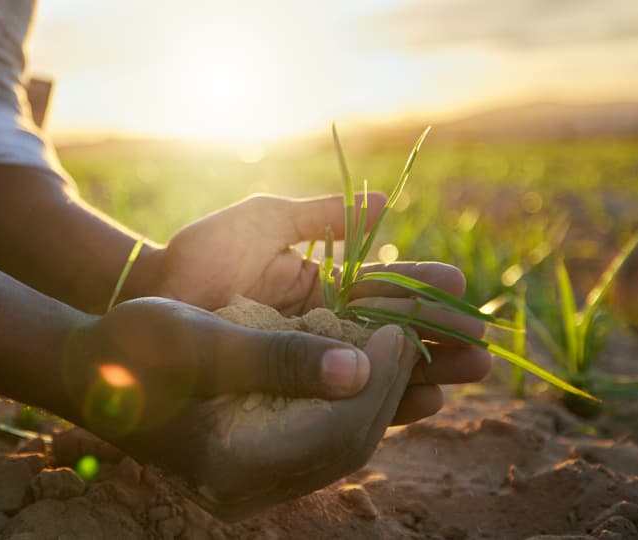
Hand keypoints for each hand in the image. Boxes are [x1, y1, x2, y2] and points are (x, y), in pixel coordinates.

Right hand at [61, 297, 416, 519]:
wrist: (89, 371)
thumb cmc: (134, 347)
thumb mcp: (202, 341)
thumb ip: (276, 358)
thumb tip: (357, 367)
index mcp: (230, 465)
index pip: (335, 432)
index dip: (378, 379)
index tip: (398, 326)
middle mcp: (245, 490)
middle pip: (343, 445)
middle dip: (387, 388)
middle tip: (409, 331)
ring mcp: (249, 484)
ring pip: (336, 446)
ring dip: (374, 397)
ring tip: (400, 346)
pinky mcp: (251, 467)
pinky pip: (316, 441)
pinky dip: (345, 404)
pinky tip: (364, 369)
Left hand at [145, 194, 490, 424]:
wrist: (154, 295)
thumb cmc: (205, 252)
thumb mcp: (266, 221)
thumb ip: (323, 215)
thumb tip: (387, 203)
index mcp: (325, 282)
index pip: (388, 288)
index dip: (425, 290)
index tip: (462, 289)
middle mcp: (325, 322)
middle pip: (394, 334)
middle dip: (440, 339)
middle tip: (483, 347)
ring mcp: (310, 357)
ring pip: (378, 369)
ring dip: (425, 373)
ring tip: (468, 375)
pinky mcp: (292, 388)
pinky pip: (344, 399)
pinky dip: (384, 402)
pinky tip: (419, 404)